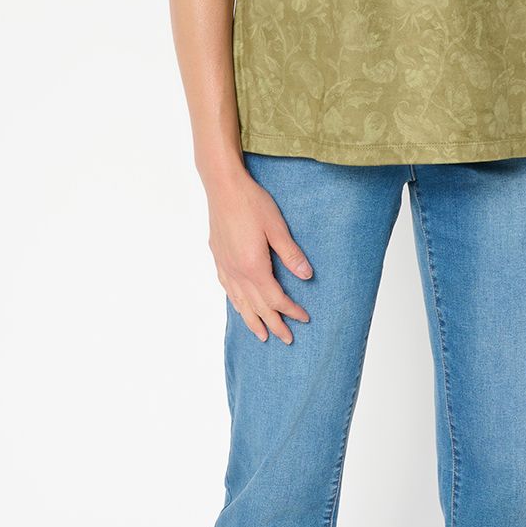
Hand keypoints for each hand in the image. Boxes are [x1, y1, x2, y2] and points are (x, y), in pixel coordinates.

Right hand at [208, 166, 312, 342]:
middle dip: (273, 324)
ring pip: (240, 302)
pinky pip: (227, 289)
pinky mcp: (218, 258)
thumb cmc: (251, 203)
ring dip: (252, 320)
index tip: (304, 318)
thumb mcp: (277, 227)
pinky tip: (239, 306)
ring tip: (261, 334)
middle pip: (257, 306)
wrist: (223, 187)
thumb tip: (307, 276)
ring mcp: (225, 266)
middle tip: (286, 339)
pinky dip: (236, 303)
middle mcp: (237, 272)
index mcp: (253, 267)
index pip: (275, 298)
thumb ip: (291, 254)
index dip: (290, 311)